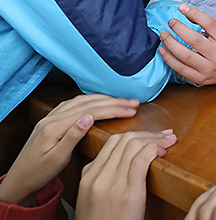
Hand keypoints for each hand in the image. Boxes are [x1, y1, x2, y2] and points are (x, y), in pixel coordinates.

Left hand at [0, 95, 139, 205]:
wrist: (19, 178)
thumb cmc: (38, 173)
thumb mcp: (57, 159)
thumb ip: (72, 136)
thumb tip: (89, 117)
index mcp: (54, 127)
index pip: (91, 111)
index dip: (114, 109)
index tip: (131, 110)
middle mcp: (52, 117)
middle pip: (88, 102)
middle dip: (114, 101)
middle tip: (134, 102)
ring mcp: (51, 116)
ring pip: (82, 100)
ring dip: (104, 99)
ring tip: (122, 101)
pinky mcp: (51, 119)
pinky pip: (74, 103)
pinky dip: (91, 100)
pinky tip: (99, 102)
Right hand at [75, 130, 176, 219]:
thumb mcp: (92, 201)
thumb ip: (100, 179)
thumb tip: (117, 162)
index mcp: (88, 178)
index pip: (111, 143)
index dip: (134, 134)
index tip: (149, 135)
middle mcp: (97, 178)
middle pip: (123, 140)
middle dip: (147, 133)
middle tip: (164, 134)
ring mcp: (111, 184)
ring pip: (133, 145)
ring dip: (155, 138)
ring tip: (168, 140)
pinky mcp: (128, 192)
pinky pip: (141, 159)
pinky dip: (154, 148)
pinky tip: (162, 151)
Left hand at [159, 3, 215, 84]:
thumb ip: (206, 24)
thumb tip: (186, 13)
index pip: (209, 23)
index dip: (194, 13)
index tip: (181, 7)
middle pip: (194, 39)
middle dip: (178, 28)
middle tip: (171, 22)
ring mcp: (208, 68)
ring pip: (184, 55)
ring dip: (170, 43)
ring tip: (164, 35)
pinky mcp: (200, 78)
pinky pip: (180, 68)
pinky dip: (169, 58)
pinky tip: (163, 50)